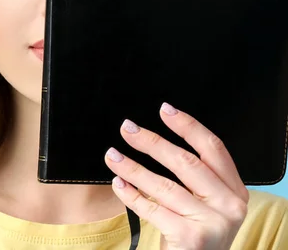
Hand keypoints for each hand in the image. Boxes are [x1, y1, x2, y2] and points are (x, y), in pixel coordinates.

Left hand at [103, 102, 248, 249]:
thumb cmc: (195, 233)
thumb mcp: (205, 203)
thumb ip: (194, 176)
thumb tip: (155, 139)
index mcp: (235, 190)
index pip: (213, 148)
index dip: (188, 125)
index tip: (164, 109)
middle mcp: (230, 206)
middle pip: (186, 162)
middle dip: (152, 142)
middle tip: (127, 128)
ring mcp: (212, 223)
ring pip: (164, 185)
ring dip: (132, 167)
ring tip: (112, 156)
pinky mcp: (191, 238)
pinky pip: (151, 209)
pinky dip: (130, 195)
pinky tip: (118, 184)